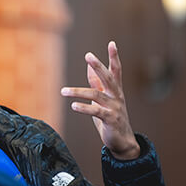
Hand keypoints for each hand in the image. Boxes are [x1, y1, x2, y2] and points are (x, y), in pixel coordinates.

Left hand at [61, 41, 139, 159]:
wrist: (122, 141)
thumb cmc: (110, 116)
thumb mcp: (102, 98)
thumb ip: (97, 82)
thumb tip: (89, 65)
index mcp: (115, 90)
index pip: (116, 70)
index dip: (114, 57)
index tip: (112, 43)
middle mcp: (117, 96)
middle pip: (108, 78)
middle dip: (98, 66)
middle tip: (88, 55)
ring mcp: (115, 108)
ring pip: (96, 95)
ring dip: (78, 92)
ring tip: (63, 91)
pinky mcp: (111, 119)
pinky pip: (96, 111)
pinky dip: (84, 108)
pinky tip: (73, 105)